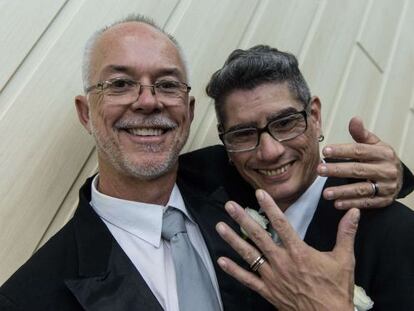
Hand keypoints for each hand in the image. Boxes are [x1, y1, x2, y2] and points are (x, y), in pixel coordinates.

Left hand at [216, 189, 358, 310]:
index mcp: (299, 252)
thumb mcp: (345, 259)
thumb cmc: (336, 290)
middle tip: (229, 206)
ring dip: (233, 240)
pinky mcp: (267, 291)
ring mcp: (272, 277)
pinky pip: (247, 279)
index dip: (269, 206)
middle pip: (258, 236)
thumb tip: (354, 212)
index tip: (258, 193)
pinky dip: (234, 270)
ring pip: (249, 255)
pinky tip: (221, 260)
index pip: (281, 223)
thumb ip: (346, 233)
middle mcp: (281, 261)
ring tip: (219, 226)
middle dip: (243, 219)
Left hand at [317, 117, 401, 208]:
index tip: (325, 151)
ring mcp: (386, 186)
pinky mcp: (384, 200)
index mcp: (383, 153)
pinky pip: (366, 203)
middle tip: (320, 170)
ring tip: (325, 193)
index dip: (342, 151)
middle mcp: (386, 170)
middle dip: (337, 170)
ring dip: (342, 191)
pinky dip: (351, 203)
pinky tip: (337, 203)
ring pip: (361, 189)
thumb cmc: (380, 158)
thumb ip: (361, 134)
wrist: (399, 177)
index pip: (360, 151)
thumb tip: (354, 119)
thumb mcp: (374, 144)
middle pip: (358, 170)